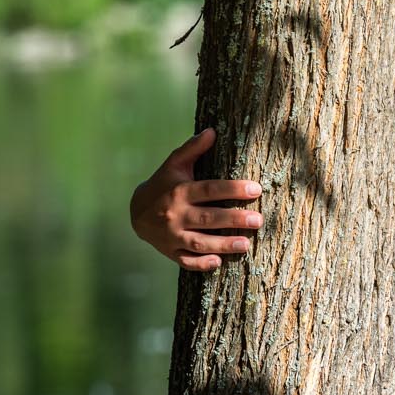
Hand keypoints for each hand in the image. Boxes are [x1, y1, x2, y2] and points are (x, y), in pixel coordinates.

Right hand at [129, 127, 263, 270]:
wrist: (137, 212)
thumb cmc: (163, 184)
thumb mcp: (174, 164)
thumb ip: (192, 148)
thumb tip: (212, 131)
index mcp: (179, 192)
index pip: (209, 190)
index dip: (232, 189)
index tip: (256, 189)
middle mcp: (175, 215)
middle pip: (208, 218)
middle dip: (234, 219)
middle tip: (258, 220)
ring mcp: (172, 236)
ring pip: (199, 243)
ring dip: (223, 245)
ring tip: (246, 245)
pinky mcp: (170, 252)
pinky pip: (186, 261)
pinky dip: (200, 263)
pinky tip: (218, 262)